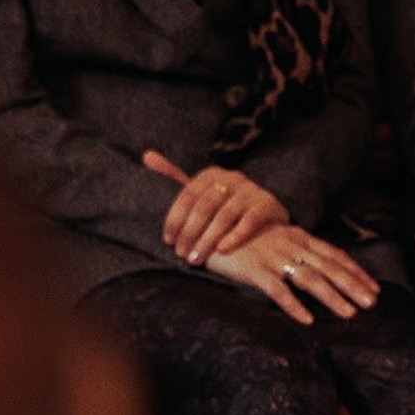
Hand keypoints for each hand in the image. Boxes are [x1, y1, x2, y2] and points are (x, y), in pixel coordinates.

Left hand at [144, 150, 286, 265]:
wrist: (264, 218)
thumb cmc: (223, 207)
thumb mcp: (200, 191)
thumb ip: (174, 176)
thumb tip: (146, 156)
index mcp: (211, 174)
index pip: (188, 194)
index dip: (175, 218)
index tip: (168, 240)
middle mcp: (232, 177)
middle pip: (205, 206)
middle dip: (190, 232)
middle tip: (181, 254)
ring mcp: (251, 190)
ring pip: (225, 216)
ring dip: (208, 239)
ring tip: (197, 258)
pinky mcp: (267, 204)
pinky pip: (250, 221)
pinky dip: (235, 236)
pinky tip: (223, 250)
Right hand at [202, 222, 383, 326]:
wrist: (207, 223)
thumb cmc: (243, 236)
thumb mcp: (275, 240)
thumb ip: (295, 252)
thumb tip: (319, 269)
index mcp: (299, 238)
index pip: (335, 255)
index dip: (356, 271)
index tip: (375, 288)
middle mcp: (291, 245)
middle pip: (329, 267)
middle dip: (353, 285)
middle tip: (373, 303)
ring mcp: (274, 257)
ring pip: (310, 278)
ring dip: (332, 297)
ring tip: (349, 314)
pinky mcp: (254, 269)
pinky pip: (277, 290)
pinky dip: (293, 305)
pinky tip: (307, 320)